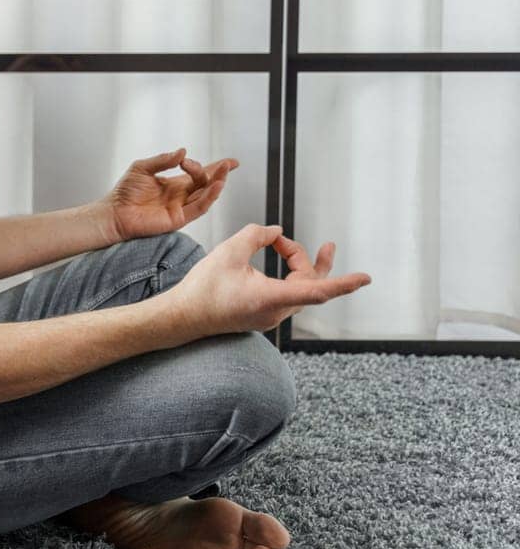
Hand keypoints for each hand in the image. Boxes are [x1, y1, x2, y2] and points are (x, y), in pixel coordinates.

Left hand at [100, 147, 237, 241]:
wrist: (114, 212)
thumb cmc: (124, 192)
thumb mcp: (142, 168)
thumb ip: (162, 160)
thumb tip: (182, 151)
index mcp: (174, 184)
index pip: (200, 174)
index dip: (216, 167)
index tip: (232, 162)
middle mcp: (181, 196)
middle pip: (205, 183)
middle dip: (216, 172)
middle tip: (221, 164)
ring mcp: (181, 207)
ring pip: (206, 195)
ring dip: (216, 183)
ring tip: (223, 172)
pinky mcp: (179, 218)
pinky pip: (199, 208)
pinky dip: (209, 197)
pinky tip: (215, 186)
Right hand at [168, 224, 372, 336]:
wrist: (183, 317)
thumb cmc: (203, 289)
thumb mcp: (229, 252)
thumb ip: (256, 235)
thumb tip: (275, 231)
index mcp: (271, 298)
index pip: (317, 290)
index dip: (343, 283)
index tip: (365, 279)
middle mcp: (276, 311)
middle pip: (307, 283)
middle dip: (302, 257)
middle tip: (284, 239)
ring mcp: (270, 315)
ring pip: (298, 289)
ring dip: (293, 265)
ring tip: (280, 244)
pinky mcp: (262, 315)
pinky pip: (285, 294)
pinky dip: (283, 275)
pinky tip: (271, 263)